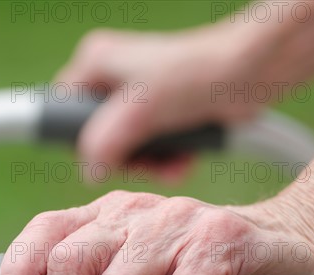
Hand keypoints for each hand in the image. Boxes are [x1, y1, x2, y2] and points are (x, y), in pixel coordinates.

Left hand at [0, 190, 313, 274]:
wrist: (293, 236)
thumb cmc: (205, 262)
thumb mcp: (142, 259)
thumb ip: (98, 274)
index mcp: (110, 213)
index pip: (44, 232)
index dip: (18, 273)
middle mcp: (137, 212)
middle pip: (70, 265)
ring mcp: (180, 223)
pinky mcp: (221, 242)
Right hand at [56, 25, 271, 179]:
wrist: (252, 73)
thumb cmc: (197, 75)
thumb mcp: (142, 109)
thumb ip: (106, 142)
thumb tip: (89, 172)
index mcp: (95, 63)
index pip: (61, 110)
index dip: (78, 141)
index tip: (103, 158)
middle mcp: (112, 80)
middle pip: (96, 138)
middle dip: (126, 158)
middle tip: (147, 163)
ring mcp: (138, 99)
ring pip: (125, 149)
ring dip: (150, 165)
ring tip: (173, 164)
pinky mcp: (161, 115)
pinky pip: (150, 150)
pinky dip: (165, 161)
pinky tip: (183, 162)